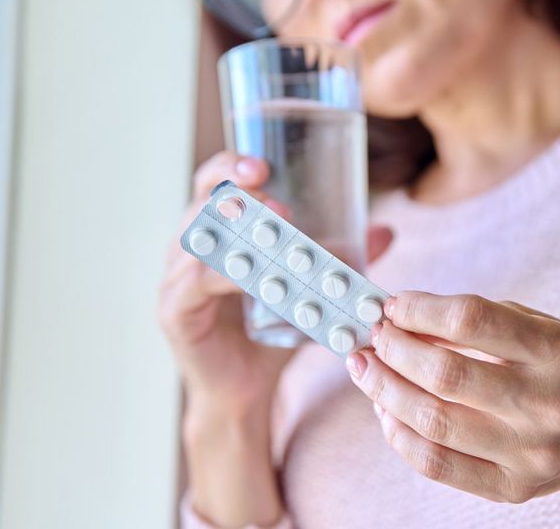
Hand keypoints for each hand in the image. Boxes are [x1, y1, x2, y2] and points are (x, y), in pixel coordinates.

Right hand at [158, 151, 393, 413]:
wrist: (245, 394)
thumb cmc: (269, 337)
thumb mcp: (306, 289)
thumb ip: (336, 258)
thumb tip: (385, 231)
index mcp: (215, 234)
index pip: (212, 186)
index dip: (230, 167)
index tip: (263, 164)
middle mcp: (189, 250)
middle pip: (201, 203)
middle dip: (237, 192)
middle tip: (279, 200)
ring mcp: (176, 279)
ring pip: (198, 238)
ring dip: (238, 230)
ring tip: (276, 227)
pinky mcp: (175, 312)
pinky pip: (196, 283)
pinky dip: (225, 274)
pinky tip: (252, 275)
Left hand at [344, 290, 559, 503]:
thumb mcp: (544, 328)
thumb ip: (482, 321)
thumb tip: (404, 317)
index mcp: (557, 351)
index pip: (471, 320)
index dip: (420, 309)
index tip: (393, 305)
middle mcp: (546, 403)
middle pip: (445, 375)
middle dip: (394, 349)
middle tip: (372, 336)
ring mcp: (530, 452)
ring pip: (433, 422)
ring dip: (385, 391)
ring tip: (367, 369)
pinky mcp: (513, 488)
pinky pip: (437, 465)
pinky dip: (400, 436)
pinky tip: (387, 412)